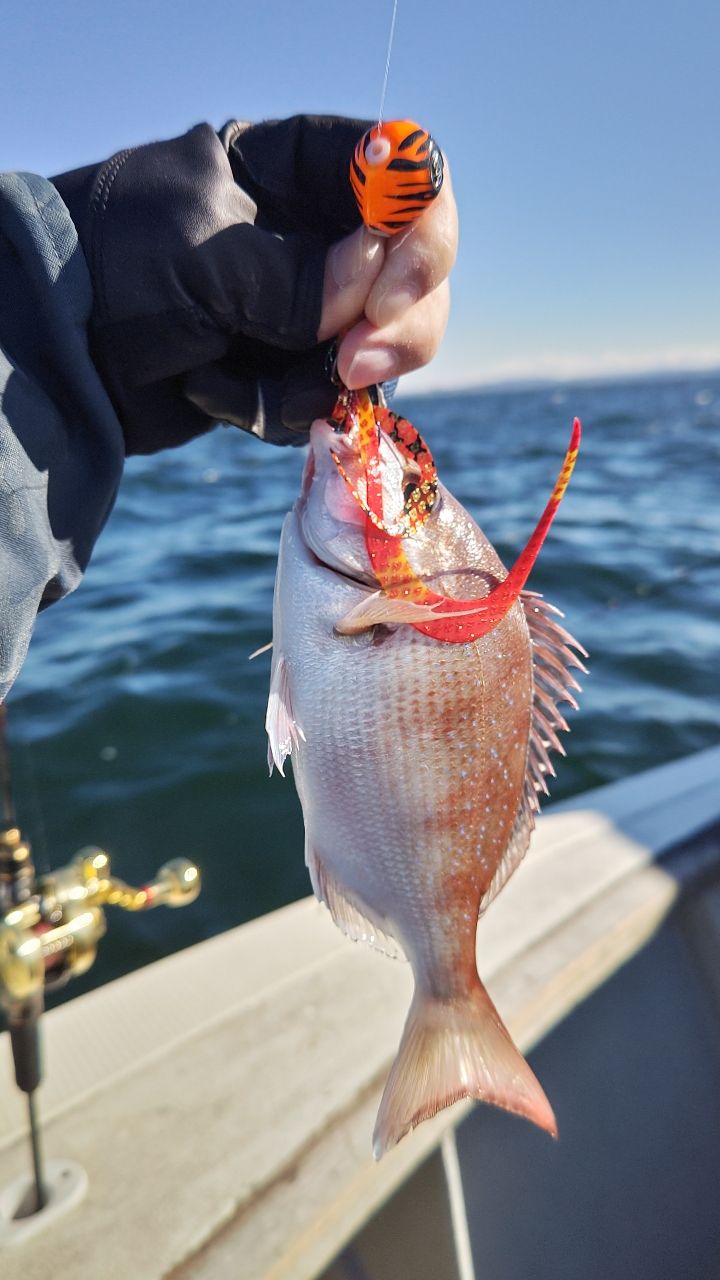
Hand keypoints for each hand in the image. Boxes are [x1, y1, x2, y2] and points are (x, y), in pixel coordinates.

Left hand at [52, 117, 456, 452]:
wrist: (53, 356)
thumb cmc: (112, 270)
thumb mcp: (202, 254)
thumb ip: (295, 275)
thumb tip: (367, 303)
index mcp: (284, 168)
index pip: (394, 171)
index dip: (417, 225)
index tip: (392, 285)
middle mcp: (305, 233)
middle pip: (409, 267)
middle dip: (397, 322)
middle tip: (353, 363)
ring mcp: (299, 306)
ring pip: (382, 343)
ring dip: (333, 378)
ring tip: (267, 393)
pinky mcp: (282, 370)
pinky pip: (328, 396)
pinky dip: (288, 409)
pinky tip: (225, 399)